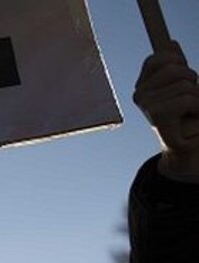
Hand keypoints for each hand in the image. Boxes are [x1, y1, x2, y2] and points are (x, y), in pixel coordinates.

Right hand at [133, 42, 198, 177]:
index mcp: (144, 85)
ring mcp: (146, 105)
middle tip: (191, 100)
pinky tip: (192, 118)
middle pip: (175, 68)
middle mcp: (140, 95)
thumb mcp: (185, 86)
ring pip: (186, 85)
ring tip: (192, 112)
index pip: (159, 58)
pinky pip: (187, 98)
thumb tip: (170, 43)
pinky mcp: (157, 116)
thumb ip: (177, 67)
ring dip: (198, 97)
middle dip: (193, 81)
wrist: (191, 149)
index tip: (185, 79)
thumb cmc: (190, 118)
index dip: (178, 62)